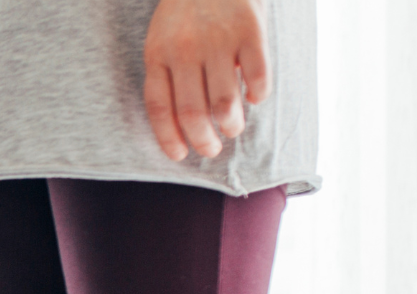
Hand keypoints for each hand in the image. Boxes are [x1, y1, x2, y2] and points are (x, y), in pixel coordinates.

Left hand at [142, 0, 270, 161]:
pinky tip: (255, 98)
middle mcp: (185, 50)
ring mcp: (218, 41)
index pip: (159, 107)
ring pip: (224, 102)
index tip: (180, 155)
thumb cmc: (187, 11)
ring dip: (231, 125)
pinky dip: (258, 96)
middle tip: (212, 149)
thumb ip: (169, 73)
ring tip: (233, 129)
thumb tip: (185, 123)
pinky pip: (257, 77)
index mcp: (158, 54)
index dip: (169, 138)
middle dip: (203, 140)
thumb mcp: (164, 38)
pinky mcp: (250, 31)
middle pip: (191, 112)